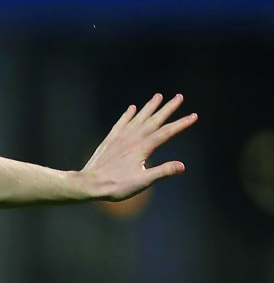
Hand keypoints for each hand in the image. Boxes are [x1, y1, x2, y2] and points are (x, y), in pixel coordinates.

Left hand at [81, 93, 197, 200]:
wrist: (89, 183)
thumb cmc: (116, 186)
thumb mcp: (143, 182)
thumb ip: (162, 172)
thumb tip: (182, 166)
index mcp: (142, 148)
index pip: (166, 133)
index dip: (181, 124)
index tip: (194, 116)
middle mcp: (132, 138)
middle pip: (154, 120)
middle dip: (168, 108)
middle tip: (179, 96)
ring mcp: (120, 138)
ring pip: (138, 118)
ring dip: (149, 107)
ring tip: (158, 96)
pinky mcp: (110, 140)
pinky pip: (121, 123)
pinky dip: (127, 115)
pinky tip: (132, 108)